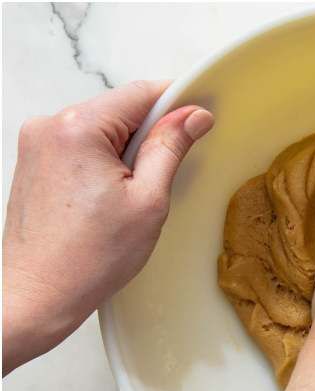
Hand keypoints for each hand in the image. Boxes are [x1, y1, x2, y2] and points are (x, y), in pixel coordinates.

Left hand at [2, 81, 213, 373]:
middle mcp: (49, 126)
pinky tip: (106, 202)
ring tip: (127, 200)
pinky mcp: (33, 161)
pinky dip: (101, 165)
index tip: (200, 118)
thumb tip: (191, 117)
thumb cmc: (89, 258)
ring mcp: (36, 143)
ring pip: (99, 131)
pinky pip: (80, 148)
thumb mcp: (148, 201)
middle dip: (147, 138)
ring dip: (123, 155)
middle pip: (118, 111)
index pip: (139, 93)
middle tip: (159, 182)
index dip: (176, 103)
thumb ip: (169, 149)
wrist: (40, 292)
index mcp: (78, 128)